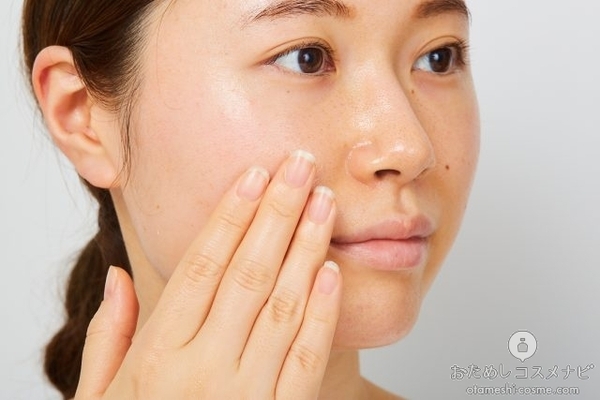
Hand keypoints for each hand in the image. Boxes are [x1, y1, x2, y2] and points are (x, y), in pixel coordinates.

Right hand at [74, 151, 341, 398]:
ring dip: (306, 247)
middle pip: (247, 271)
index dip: (232, 214)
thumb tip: (119, 277)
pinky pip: (305, 357)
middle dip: (278, 212)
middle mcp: (202, 370)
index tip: (255, 173)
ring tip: (324, 202)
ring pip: (281, 304)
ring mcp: (244, 396)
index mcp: (157, 357)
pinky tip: (331, 270)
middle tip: (301, 165)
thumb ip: (109, 339)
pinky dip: (321, 310)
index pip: (202, 265)